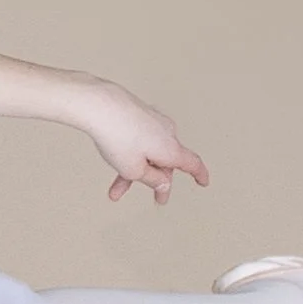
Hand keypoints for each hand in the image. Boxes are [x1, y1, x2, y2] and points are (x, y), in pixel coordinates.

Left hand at [74, 77, 209, 205]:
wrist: (98, 105)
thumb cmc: (116, 135)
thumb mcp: (134, 170)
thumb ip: (152, 180)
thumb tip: (164, 183)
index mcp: (171, 148)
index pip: (192, 164)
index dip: (200, 175)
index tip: (203, 181)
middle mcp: (167, 132)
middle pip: (167, 162)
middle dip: (158, 181)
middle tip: (156, 198)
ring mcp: (153, 121)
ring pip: (149, 153)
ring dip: (136, 171)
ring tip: (117, 188)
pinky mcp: (140, 114)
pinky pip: (139, 140)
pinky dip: (130, 155)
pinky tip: (115, 159)